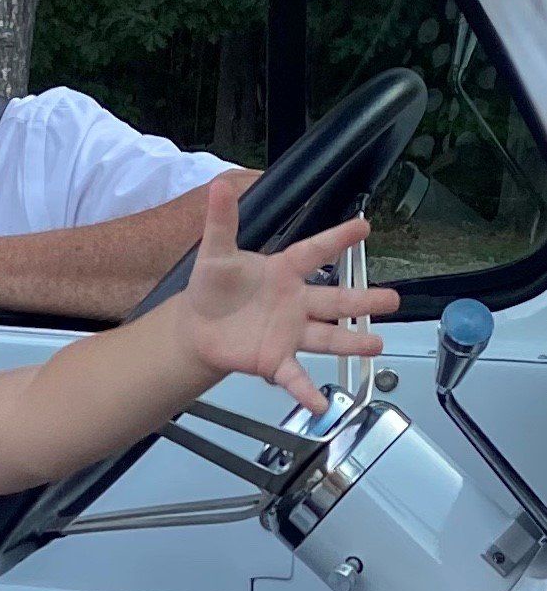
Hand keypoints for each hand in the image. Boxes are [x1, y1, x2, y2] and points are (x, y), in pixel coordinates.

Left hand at [182, 178, 399, 413]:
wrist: (197, 327)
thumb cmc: (214, 288)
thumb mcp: (216, 252)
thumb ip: (222, 220)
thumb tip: (220, 185)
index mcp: (284, 272)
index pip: (316, 251)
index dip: (338, 238)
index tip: (364, 225)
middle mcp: (296, 303)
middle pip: (335, 301)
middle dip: (364, 301)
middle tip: (392, 299)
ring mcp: (290, 333)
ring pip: (327, 338)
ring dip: (351, 343)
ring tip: (377, 345)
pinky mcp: (275, 360)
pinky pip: (295, 376)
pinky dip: (308, 391)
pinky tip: (322, 405)